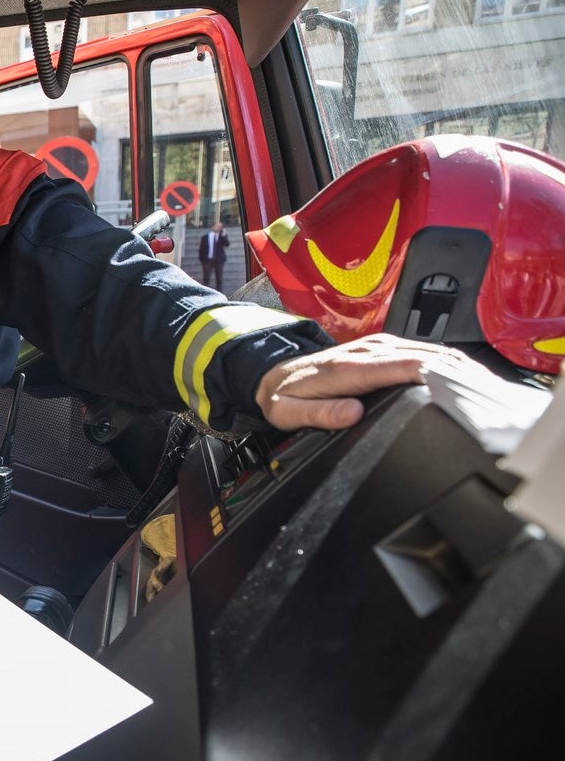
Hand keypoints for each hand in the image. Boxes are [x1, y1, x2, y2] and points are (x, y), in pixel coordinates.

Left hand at [254, 333, 477, 431]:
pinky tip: (464, 377)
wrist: (271, 375)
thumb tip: (353, 413)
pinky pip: (422, 352)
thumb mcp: (288, 413)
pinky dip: (446, 363)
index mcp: (348, 368)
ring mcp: (376, 346)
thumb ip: (319, 414)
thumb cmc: (283, 396)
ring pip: (428, 351)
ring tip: (486, 387)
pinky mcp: (383, 347)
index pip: (403, 366)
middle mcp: (366, 351)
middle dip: (458, 373)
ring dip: (458, 366)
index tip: (463, 392)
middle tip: (488, 395)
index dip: (436, 376)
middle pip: (425, 356)